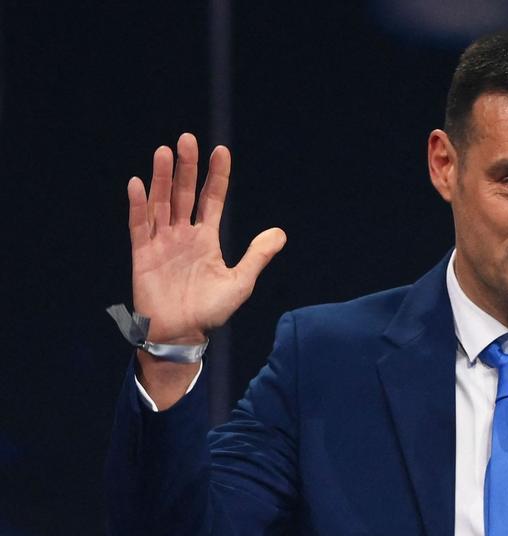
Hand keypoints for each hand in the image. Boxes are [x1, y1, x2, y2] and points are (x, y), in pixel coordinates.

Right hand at [128, 132, 285, 343]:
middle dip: (186, 167)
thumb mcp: (241, 282)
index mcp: (206, 239)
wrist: (183, 335)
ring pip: (161, 202)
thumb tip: (280, 233)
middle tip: (188, 139)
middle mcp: (183, 234)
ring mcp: (162, 242)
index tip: (221, 150)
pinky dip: (138, 205)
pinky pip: (139, 225)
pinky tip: (139, 183)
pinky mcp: (143, 254)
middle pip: (184, 193)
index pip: (212, 199)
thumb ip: (257, 256)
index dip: (216, 176)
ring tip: (164, 151)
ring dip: (162, 177)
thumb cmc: (211, 311)